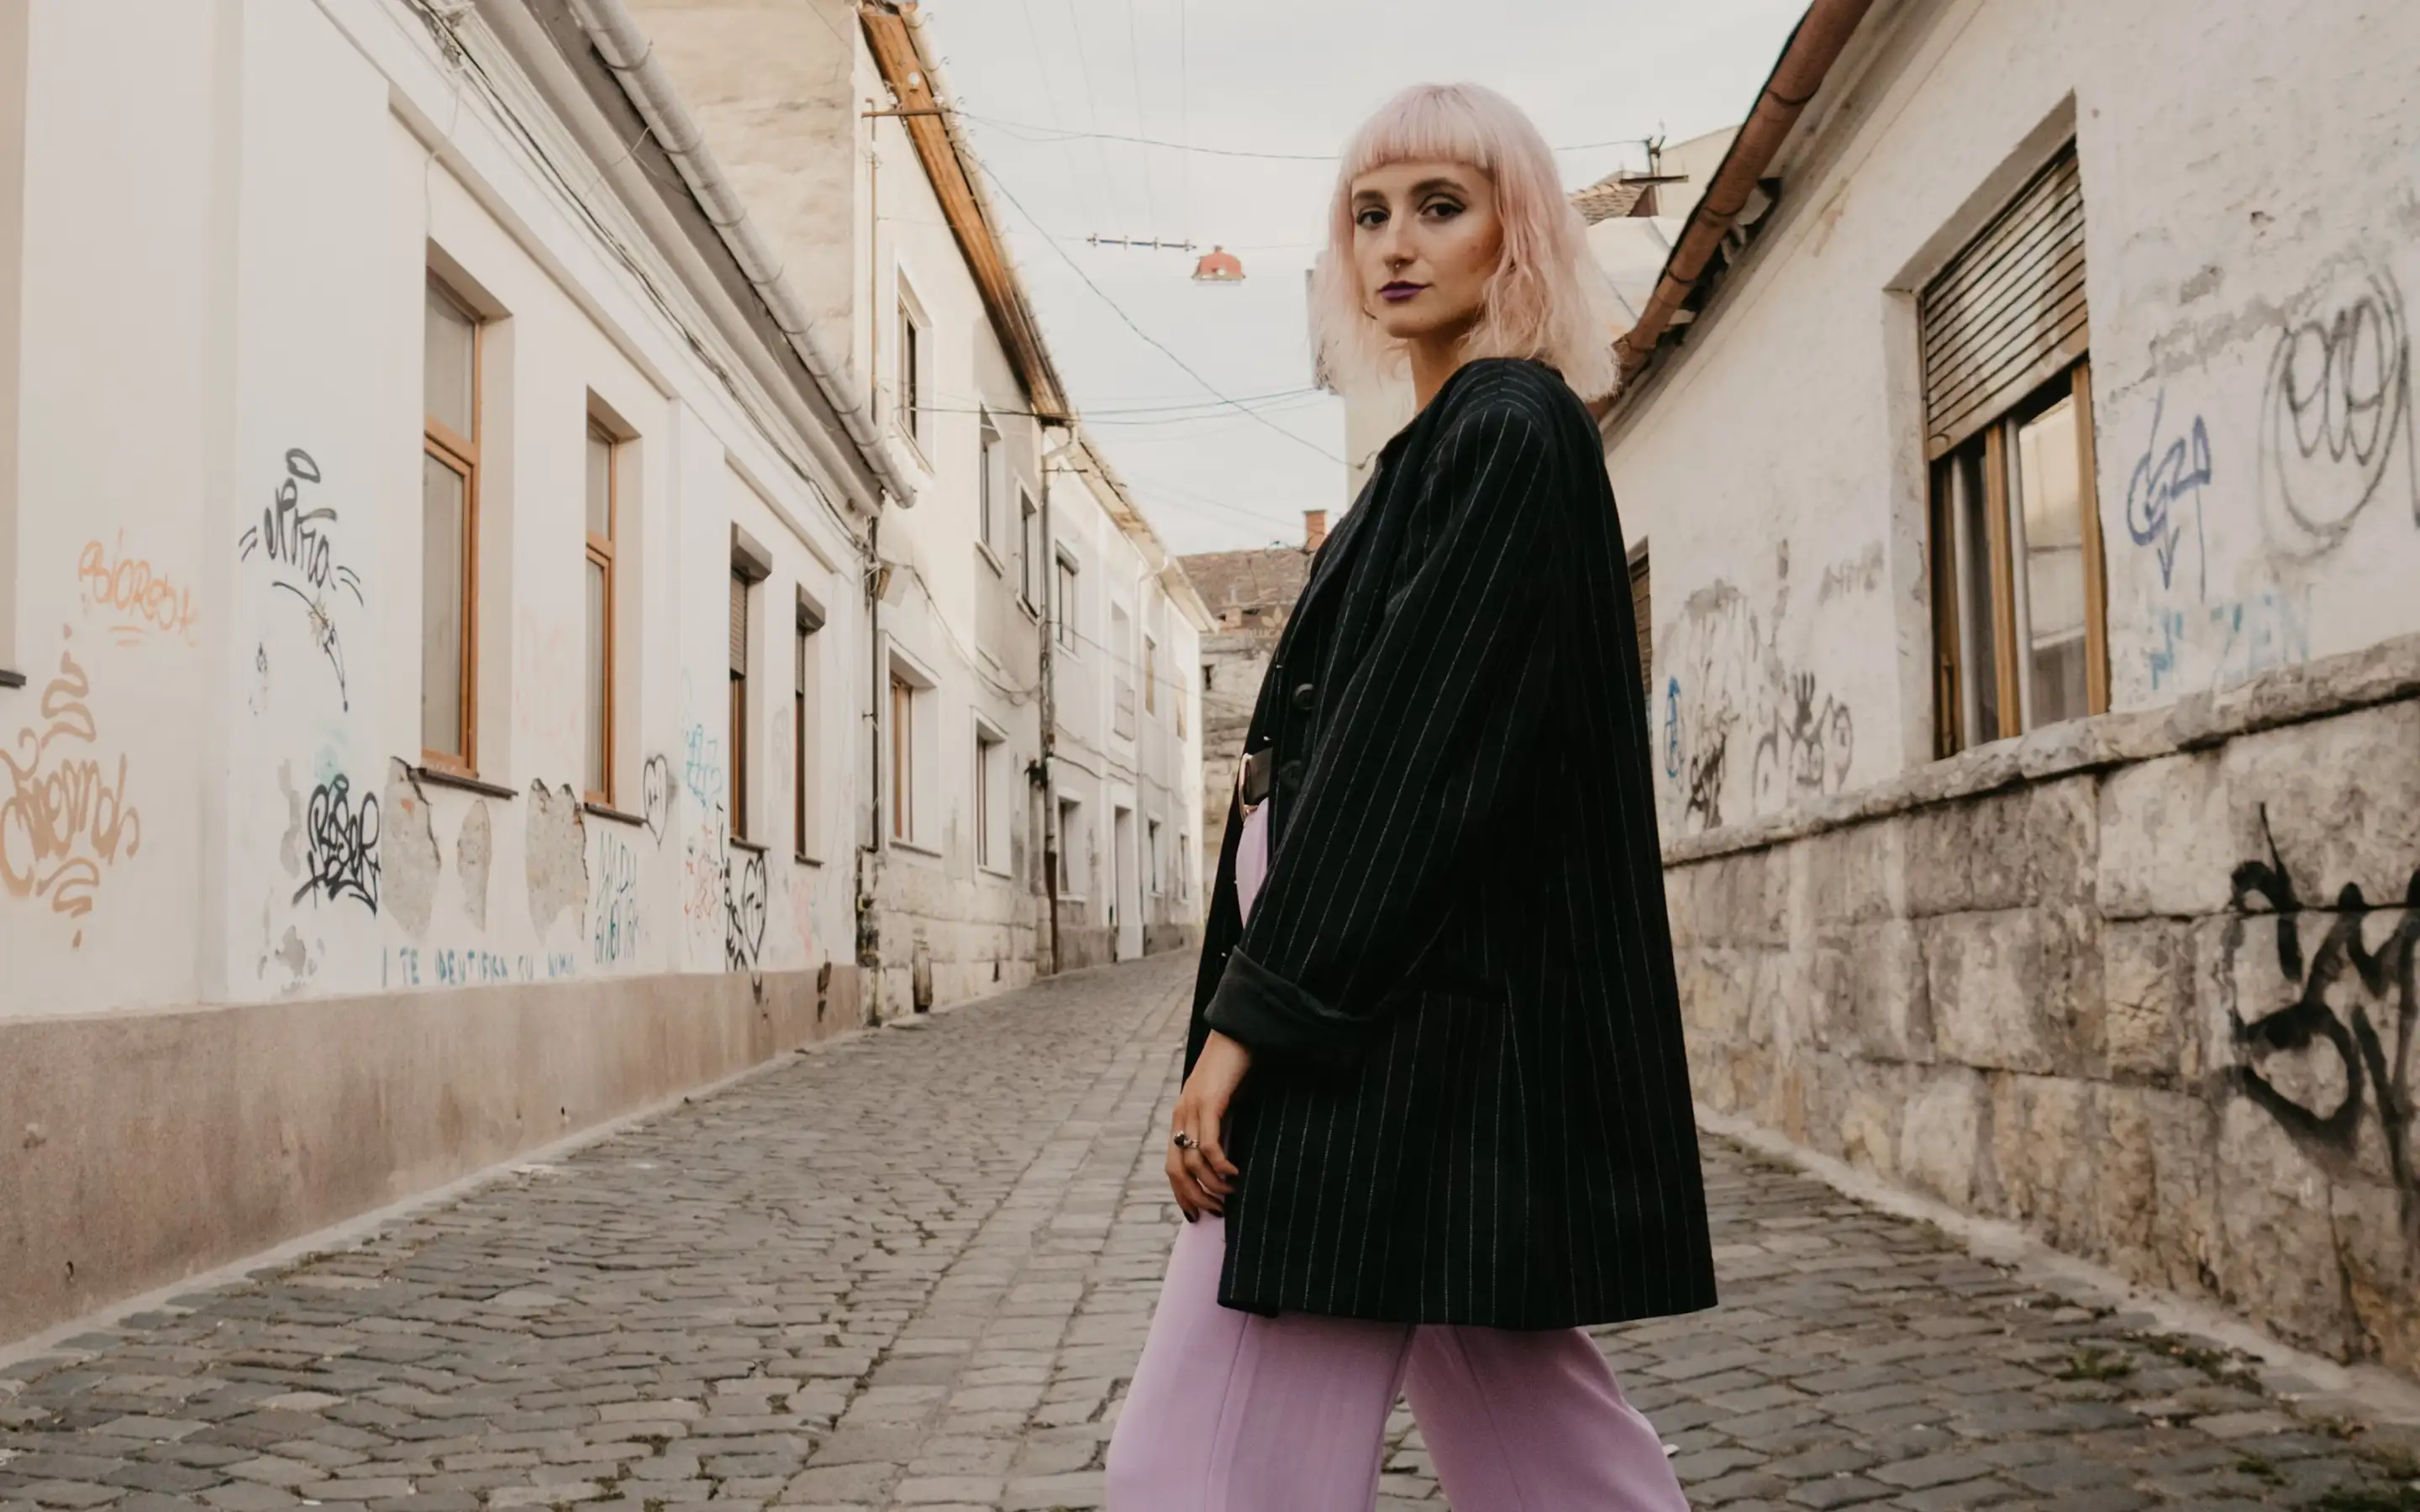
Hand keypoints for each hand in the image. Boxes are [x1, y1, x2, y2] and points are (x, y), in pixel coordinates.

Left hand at [1166, 1031, 1248, 1219]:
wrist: (1237, 1034)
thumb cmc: (1234, 1070)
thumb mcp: (1222, 1104)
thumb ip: (1218, 1127)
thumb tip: (1227, 1160)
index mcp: (1181, 1119)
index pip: (1172, 1167)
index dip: (1182, 1194)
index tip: (1196, 1215)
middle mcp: (1181, 1116)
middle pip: (1177, 1170)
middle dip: (1194, 1197)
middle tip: (1216, 1211)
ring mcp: (1192, 1109)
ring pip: (1194, 1162)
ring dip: (1212, 1184)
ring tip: (1231, 1193)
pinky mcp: (1209, 1102)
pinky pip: (1210, 1144)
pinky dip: (1221, 1164)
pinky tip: (1235, 1172)